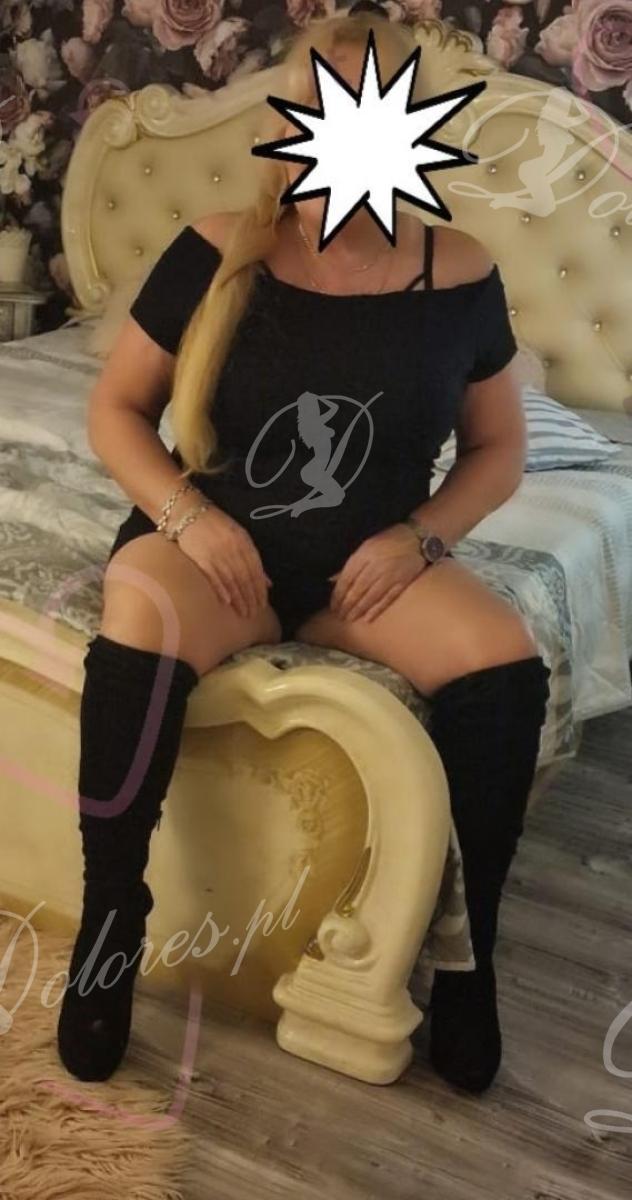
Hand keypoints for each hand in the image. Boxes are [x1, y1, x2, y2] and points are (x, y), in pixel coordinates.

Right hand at [176, 503, 271, 618]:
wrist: (188, 512)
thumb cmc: (215, 526)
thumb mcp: (239, 536)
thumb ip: (252, 558)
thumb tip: (267, 582)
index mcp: (244, 542)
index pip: (256, 570)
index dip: (260, 589)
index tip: (263, 604)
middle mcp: (233, 548)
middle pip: (245, 578)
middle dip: (251, 597)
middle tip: (254, 614)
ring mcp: (217, 553)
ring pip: (232, 580)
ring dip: (239, 599)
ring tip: (243, 613)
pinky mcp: (201, 557)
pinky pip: (213, 576)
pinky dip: (221, 590)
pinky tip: (227, 602)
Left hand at [328, 524, 426, 621]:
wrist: (417, 538)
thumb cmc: (389, 540)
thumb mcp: (366, 546)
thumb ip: (351, 564)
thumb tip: (332, 580)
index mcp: (364, 555)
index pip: (346, 579)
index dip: (338, 595)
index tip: (333, 606)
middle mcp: (375, 566)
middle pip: (357, 590)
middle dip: (346, 606)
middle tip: (339, 616)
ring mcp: (389, 576)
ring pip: (370, 597)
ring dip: (358, 610)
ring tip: (350, 619)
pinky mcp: (402, 583)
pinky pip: (387, 599)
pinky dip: (377, 610)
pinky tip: (368, 618)